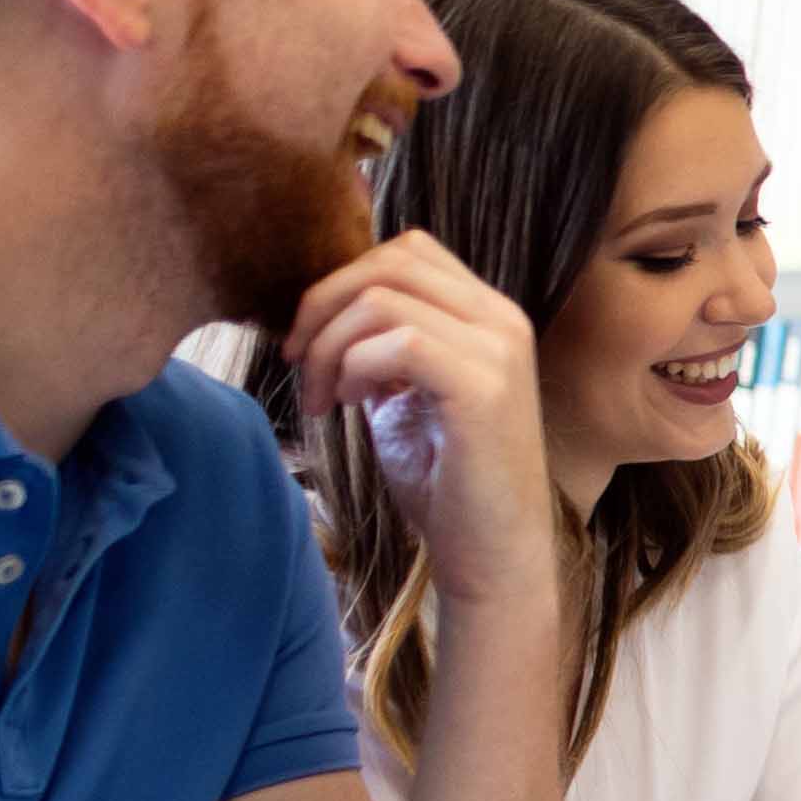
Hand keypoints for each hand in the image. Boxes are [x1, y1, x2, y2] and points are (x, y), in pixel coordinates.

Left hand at [282, 232, 554, 604]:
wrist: (492, 551)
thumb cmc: (446, 479)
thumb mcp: (405, 392)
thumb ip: (383, 343)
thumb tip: (327, 309)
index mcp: (488, 314)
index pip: (406, 250)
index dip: (342, 282)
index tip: (309, 342)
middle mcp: (502, 320)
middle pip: (390, 261)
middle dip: (322, 304)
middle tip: (299, 363)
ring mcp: (499, 351)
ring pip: (383, 298)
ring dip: (329, 345)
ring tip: (322, 397)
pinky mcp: (484, 390)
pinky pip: (399, 342)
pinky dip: (354, 368)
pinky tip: (349, 405)